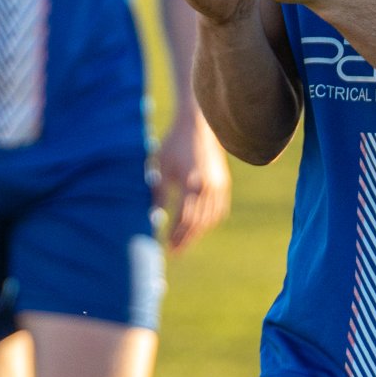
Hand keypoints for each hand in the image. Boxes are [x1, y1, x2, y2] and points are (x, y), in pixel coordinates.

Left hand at [154, 112, 231, 251]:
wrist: (198, 126)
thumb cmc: (174, 145)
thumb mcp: (161, 167)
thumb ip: (157, 193)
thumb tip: (152, 217)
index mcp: (191, 183)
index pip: (184, 218)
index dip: (176, 234)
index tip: (166, 245)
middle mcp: (208, 187)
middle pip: (198, 222)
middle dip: (186, 238)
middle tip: (175, 250)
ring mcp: (218, 185)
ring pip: (210, 218)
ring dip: (197, 232)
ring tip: (184, 240)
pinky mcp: (223, 183)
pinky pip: (218, 209)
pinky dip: (209, 221)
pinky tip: (200, 226)